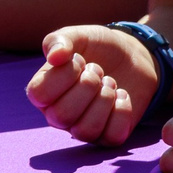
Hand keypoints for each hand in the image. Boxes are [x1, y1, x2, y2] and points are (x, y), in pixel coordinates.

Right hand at [26, 25, 157, 144]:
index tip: (80, 59)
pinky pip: (112, 136)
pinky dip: (122, 112)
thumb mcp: (79, 36)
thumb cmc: (98, 47)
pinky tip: (123, 95)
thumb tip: (55, 57)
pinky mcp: (108, 134)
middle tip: (99, 71)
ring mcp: (83, 127)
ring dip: (104, 100)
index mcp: (44, 92)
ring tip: (110, 82)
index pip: (39, 94)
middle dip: (88, 86)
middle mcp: (58, 115)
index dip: (64, 74)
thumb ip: (60, 40)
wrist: (133, 55)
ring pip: (85, 131)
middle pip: (62, 116)